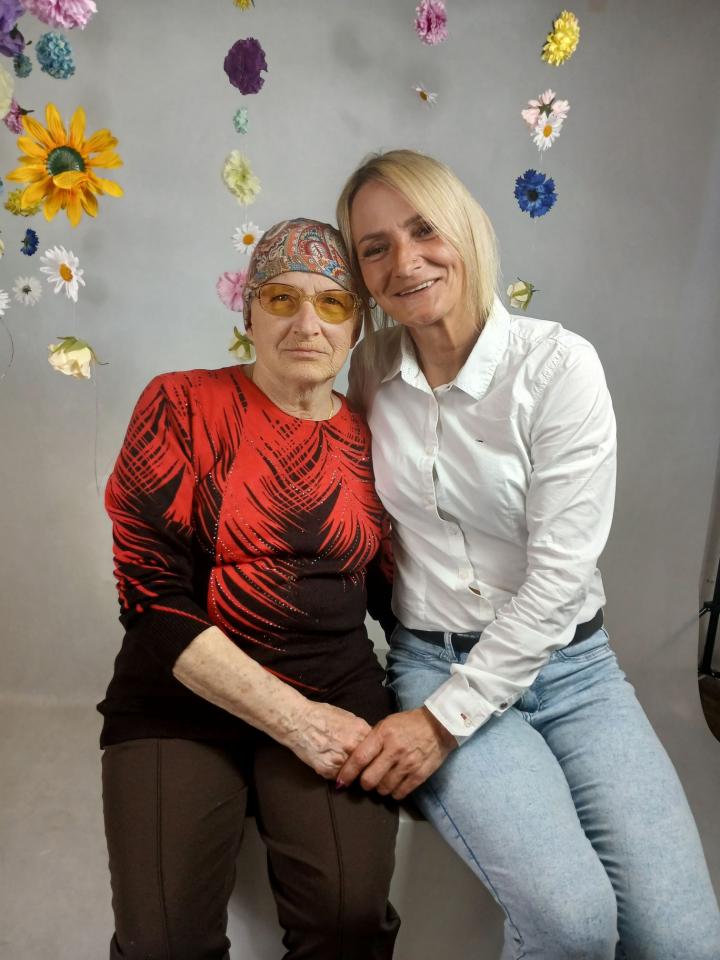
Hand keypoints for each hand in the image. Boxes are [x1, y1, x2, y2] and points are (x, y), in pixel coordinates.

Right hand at [285, 702, 371, 779]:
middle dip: (364, 765)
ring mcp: (341, 759)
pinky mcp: (328, 770)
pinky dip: (336, 773)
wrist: (298, 721)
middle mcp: (353, 746)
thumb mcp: (347, 717)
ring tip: (339, 760)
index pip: (377, 749)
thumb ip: (360, 730)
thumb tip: (371, 741)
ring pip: (353, 773)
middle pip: (368, 763)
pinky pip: (338, 777)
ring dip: (350, 771)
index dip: (374, 754)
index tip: (371, 758)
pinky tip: (328, 761)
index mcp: (360, 730)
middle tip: (358, 765)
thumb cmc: (320, 715)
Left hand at [336, 708, 456, 799]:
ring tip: (382, 782)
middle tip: (366, 781)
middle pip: (370, 779)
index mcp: (383, 734)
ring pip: (384, 788)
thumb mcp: (386, 724)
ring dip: (379, 789)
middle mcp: (394, 750)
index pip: (360, 758)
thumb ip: (371, 741)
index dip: (347, 773)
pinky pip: (400, 793)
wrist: (439, 725)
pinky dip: (394, 793)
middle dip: (364, 784)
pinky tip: (394, 786)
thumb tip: (354, 760)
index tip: (340, 782)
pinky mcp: (420, 774)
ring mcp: (408, 763)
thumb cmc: (408, 724)